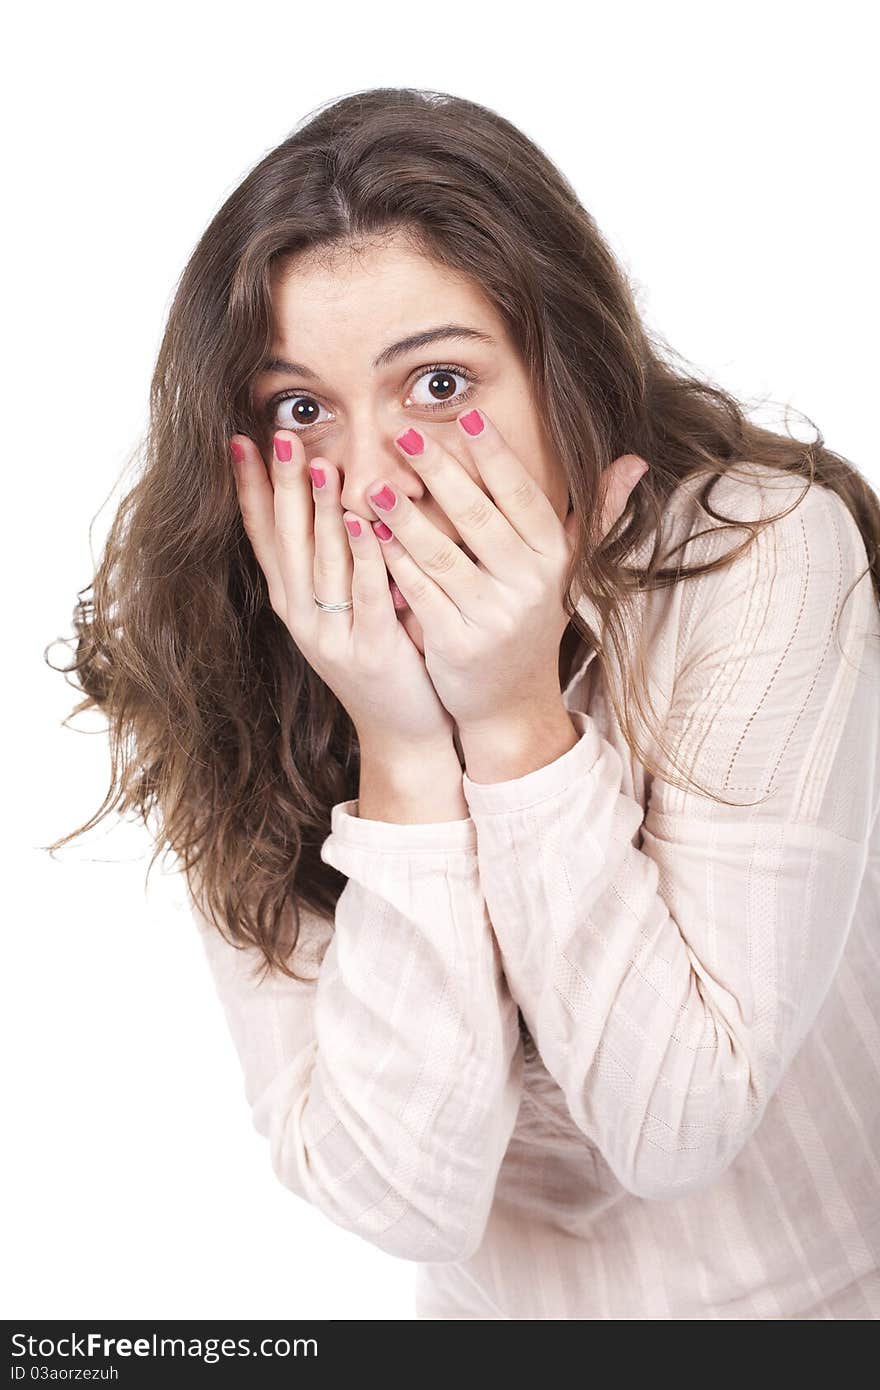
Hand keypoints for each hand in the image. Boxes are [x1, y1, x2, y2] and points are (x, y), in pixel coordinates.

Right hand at [229, 429, 457, 752]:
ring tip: (321, 463)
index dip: (251, 490)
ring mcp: (334, 637)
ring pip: (324, 563)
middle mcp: (304, 618)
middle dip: (282, 487)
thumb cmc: (381, 663)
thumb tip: (330, 495)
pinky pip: (367, 595)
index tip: (240, 441)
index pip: (264, 537)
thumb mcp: (345, 611)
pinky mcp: (372, 652)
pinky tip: (367, 522)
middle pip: (288, 542)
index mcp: (293, 604)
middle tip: (281, 436)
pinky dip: (366, 557)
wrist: (402, 734)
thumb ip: (335, 562)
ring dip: (321, 511)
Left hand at [358, 409, 648, 732]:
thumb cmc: (533, 620)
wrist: (510, 700)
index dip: (495, 456)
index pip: (522, 495)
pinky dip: (393, 563)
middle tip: (402, 433)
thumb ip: (595, 514)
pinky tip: (369, 535)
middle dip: (439, 472)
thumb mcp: (569, 570)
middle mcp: (529, 587)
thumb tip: (636, 461)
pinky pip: (419, 593)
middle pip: (477, 518)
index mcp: (554, 559)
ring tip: (376, 484)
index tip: (466, 416)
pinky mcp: (456, 644)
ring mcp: (493, 618)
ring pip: (441, 555)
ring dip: (404, 516)